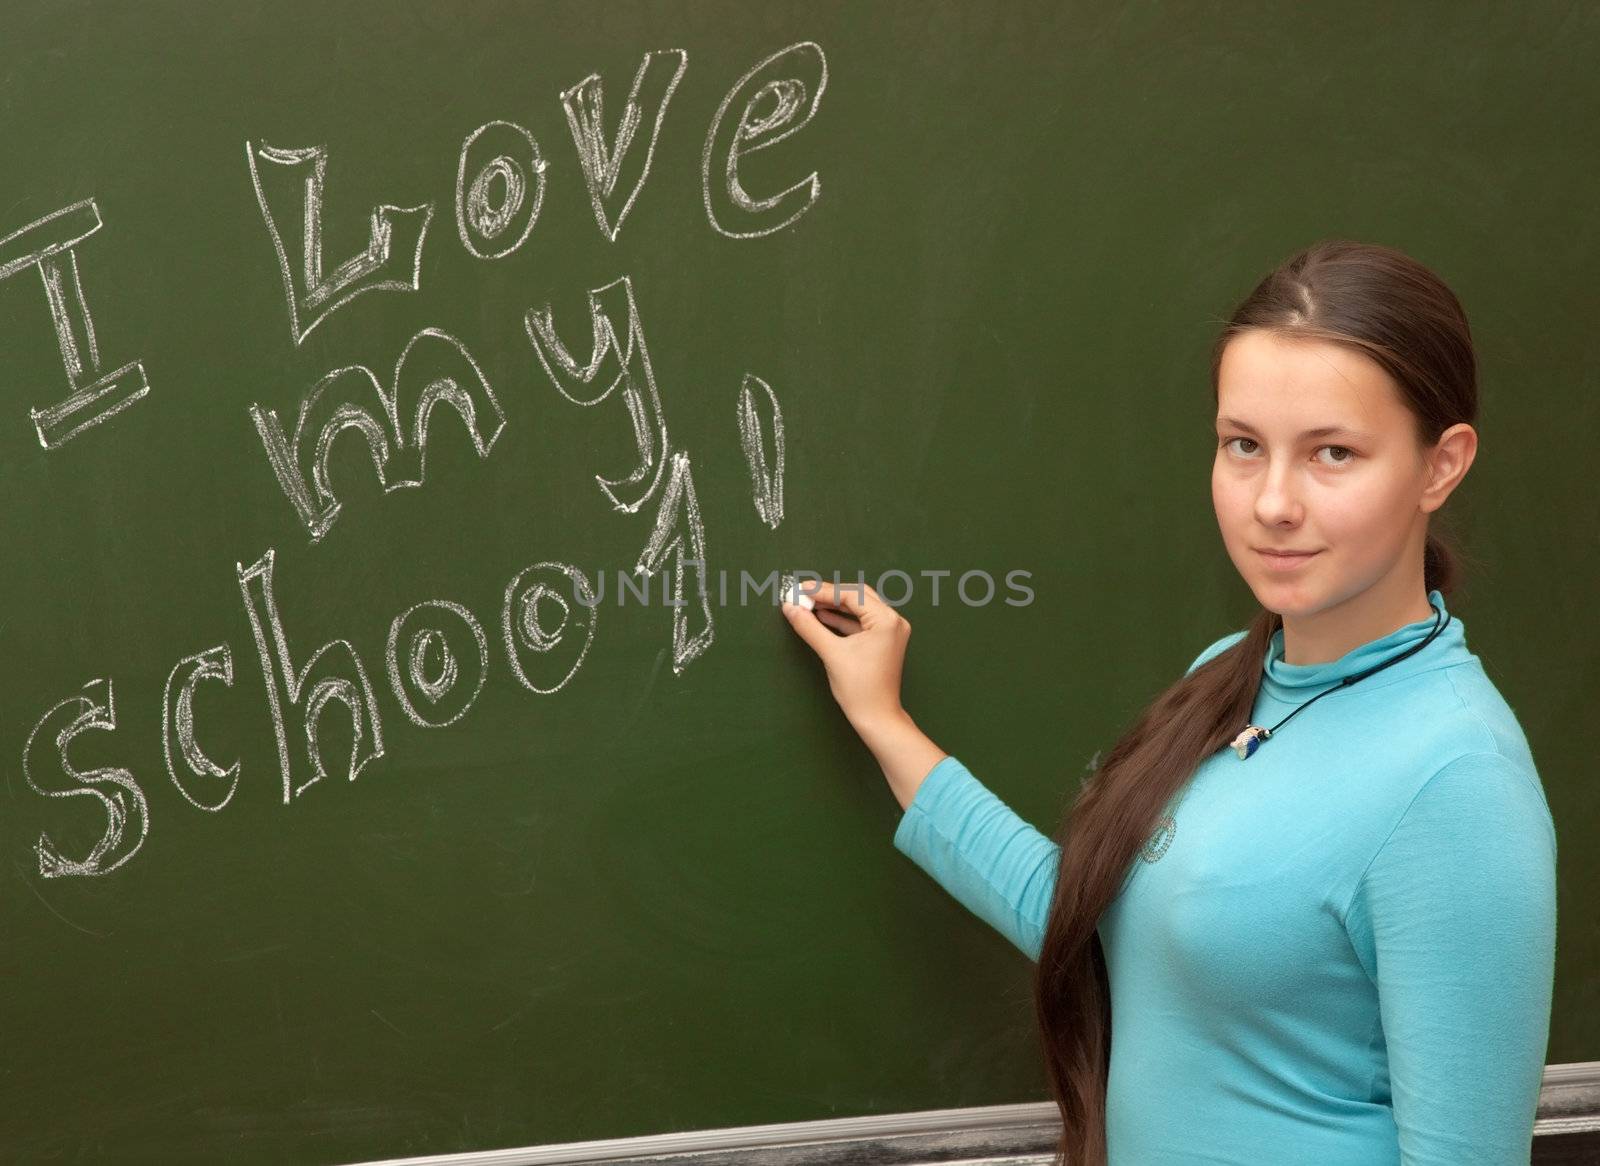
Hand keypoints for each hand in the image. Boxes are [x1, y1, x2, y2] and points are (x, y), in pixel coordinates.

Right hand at [781, 578, 911, 730]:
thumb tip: (790, 608)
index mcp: (887, 621)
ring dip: (834, 606)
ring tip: (809, 604)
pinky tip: (822, 617)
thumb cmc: (860, 689)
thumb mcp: (831, 653)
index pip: (852, 595)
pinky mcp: (883, 642)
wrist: (876, 717)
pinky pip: (861, 623)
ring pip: (859, 609)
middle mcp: (893, 622)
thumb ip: (809, 627)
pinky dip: (842, 620)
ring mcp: (890, 631)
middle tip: (804, 593)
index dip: (824, 590)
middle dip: (829, 595)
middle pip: (858, 597)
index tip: (801, 589)